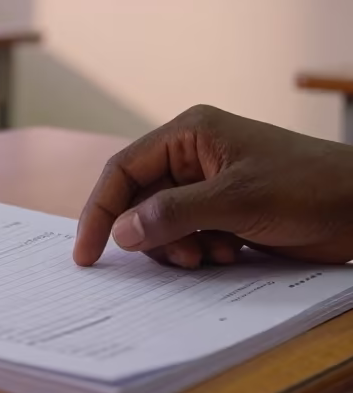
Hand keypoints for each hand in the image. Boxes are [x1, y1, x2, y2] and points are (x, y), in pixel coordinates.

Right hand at [73, 104, 352, 269]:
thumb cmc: (306, 187)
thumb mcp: (236, 201)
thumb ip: (173, 214)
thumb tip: (122, 232)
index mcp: (189, 133)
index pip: (124, 170)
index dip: (100, 210)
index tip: (87, 254)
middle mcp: (193, 156)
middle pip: (142, 201)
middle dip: (153, 236)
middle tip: (182, 259)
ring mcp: (211, 186)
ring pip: (164, 224)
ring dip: (180, 247)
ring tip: (215, 255)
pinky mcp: (228, 213)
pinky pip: (191, 236)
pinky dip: (201, 252)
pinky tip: (231, 255)